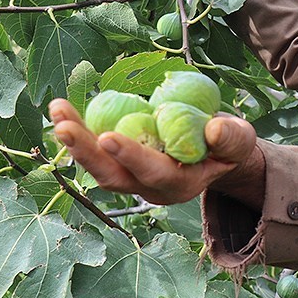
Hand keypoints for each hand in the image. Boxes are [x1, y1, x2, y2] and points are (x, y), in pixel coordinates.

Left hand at [49, 98, 257, 205]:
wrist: (215, 151)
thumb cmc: (228, 145)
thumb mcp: (240, 140)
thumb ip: (231, 138)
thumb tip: (213, 129)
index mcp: (180, 185)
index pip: (153, 173)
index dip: (131, 156)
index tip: (108, 136)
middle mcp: (149, 188)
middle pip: (112, 177)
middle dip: (86, 152)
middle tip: (64, 125)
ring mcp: (131, 177)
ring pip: (97, 165)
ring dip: (74, 140)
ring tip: (58, 110)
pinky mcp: (119, 162)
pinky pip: (94, 150)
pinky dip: (78, 130)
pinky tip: (62, 109)